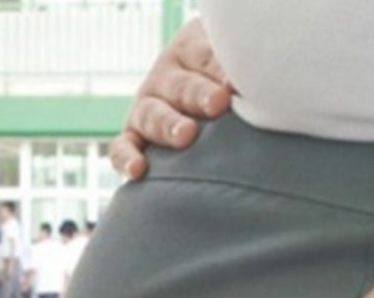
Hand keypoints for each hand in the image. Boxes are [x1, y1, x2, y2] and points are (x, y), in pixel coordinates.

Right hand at [111, 18, 232, 179]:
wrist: (200, 94)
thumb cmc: (225, 79)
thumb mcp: (229, 64)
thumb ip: (237, 75)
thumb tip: (251, 90)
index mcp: (190, 51)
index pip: (204, 57)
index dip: (220, 68)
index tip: (237, 82)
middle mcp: (164, 78)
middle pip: (180, 86)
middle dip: (199, 95)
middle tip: (219, 103)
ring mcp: (146, 108)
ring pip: (151, 115)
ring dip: (168, 125)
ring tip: (186, 135)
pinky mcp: (132, 137)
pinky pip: (122, 147)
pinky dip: (126, 158)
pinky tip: (138, 170)